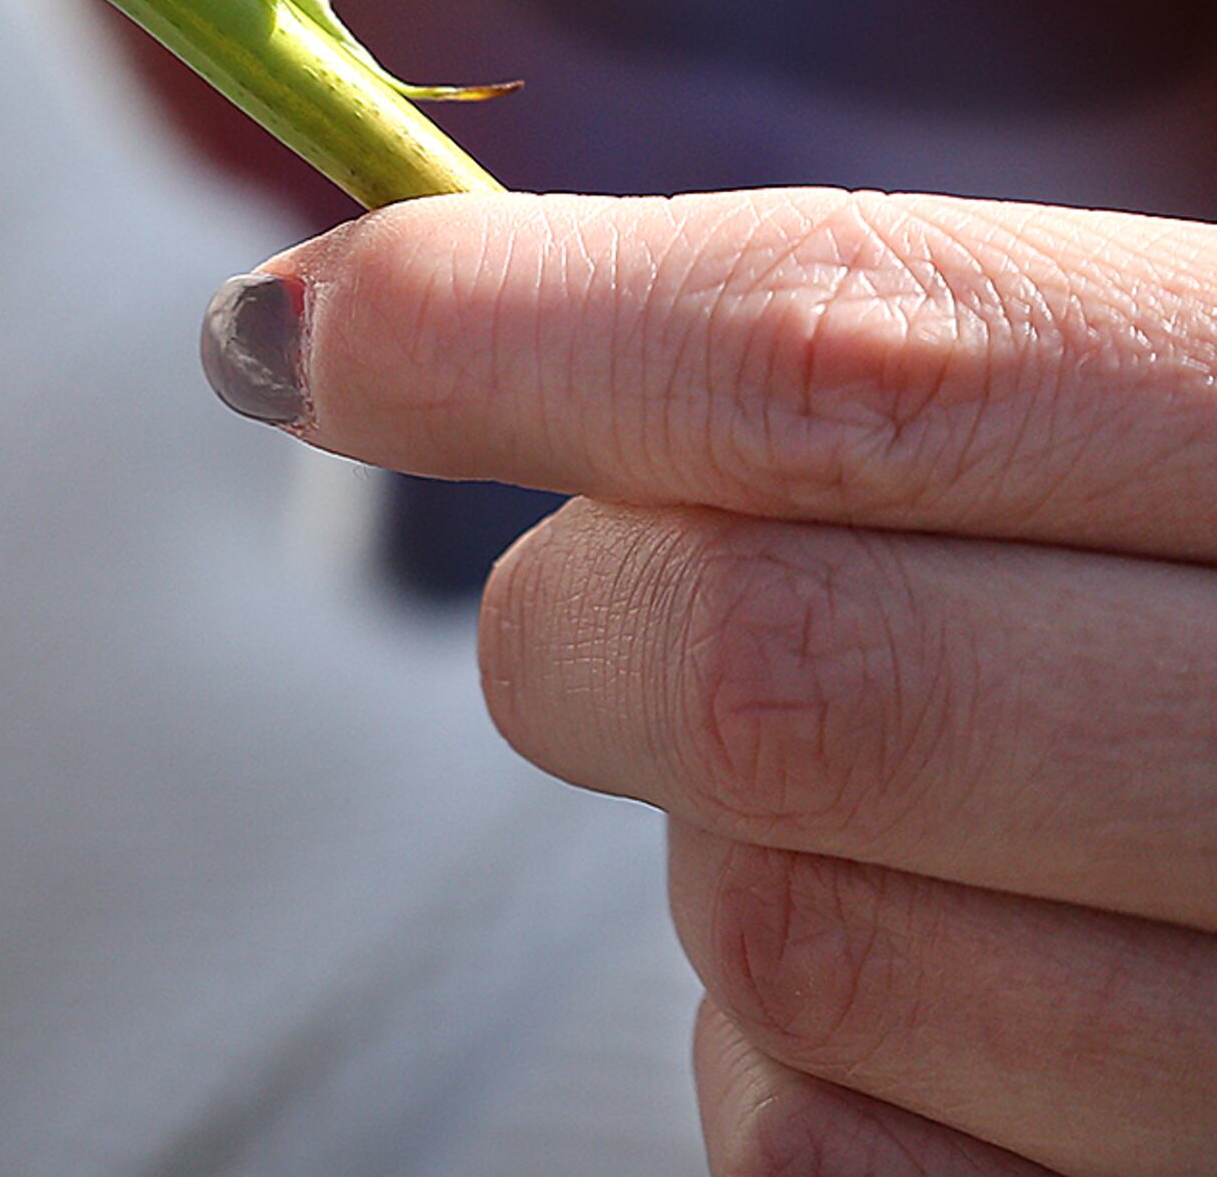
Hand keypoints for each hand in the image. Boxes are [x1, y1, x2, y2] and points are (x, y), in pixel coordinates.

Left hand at [202, 191, 1216, 1176]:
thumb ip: (872, 365)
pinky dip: (792, 1072)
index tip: (291, 330)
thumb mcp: (1174, 407)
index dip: (512, 331)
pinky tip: (945, 991)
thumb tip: (347, 326)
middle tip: (624, 598)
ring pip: (766, 926)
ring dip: (724, 854)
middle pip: (756, 666)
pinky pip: (810, 1153)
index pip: (849, 360)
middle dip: (591, 619)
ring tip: (902, 805)